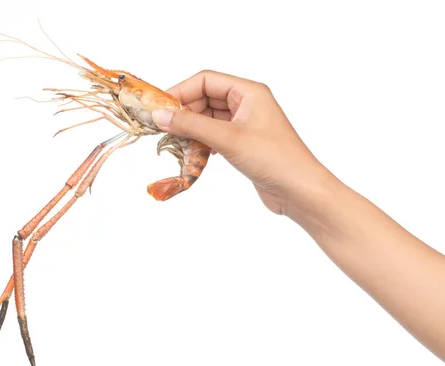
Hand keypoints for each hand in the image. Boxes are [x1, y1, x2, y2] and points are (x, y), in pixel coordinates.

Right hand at [152, 70, 332, 215]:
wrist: (300, 191)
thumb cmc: (273, 159)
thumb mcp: (228, 139)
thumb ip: (191, 126)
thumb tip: (159, 116)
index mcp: (248, 92)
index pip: (205, 80)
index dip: (180, 91)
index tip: (159, 108)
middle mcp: (247, 103)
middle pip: (204, 98)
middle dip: (184, 113)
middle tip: (163, 129)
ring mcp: (245, 124)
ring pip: (208, 119)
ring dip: (191, 130)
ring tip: (176, 143)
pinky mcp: (243, 143)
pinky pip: (214, 135)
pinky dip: (201, 142)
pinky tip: (194, 154)